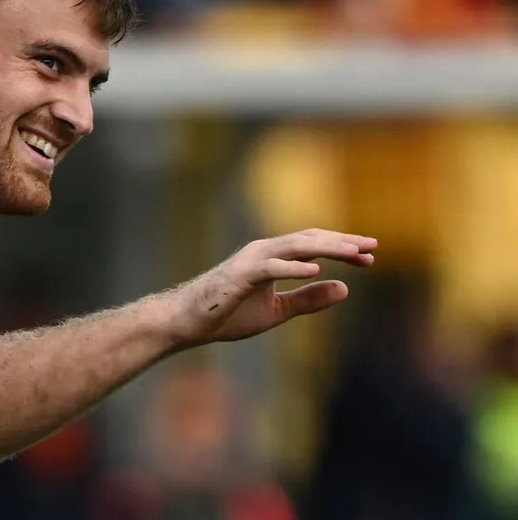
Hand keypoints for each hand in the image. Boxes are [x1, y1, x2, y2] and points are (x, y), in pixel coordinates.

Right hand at [173, 229, 375, 343]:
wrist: (188, 322)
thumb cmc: (226, 314)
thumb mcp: (277, 310)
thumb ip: (308, 299)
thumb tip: (345, 288)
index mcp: (272, 257)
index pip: (313, 246)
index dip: (342, 248)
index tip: (370, 256)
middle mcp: (263, 251)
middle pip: (309, 239)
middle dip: (342, 242)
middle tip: (372, 246)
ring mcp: (250, 261)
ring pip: (294, 247)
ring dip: (326, 248)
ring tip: (353, 253)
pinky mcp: (238, 275)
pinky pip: (270, 268)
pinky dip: (293, 266)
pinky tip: (316, 270)